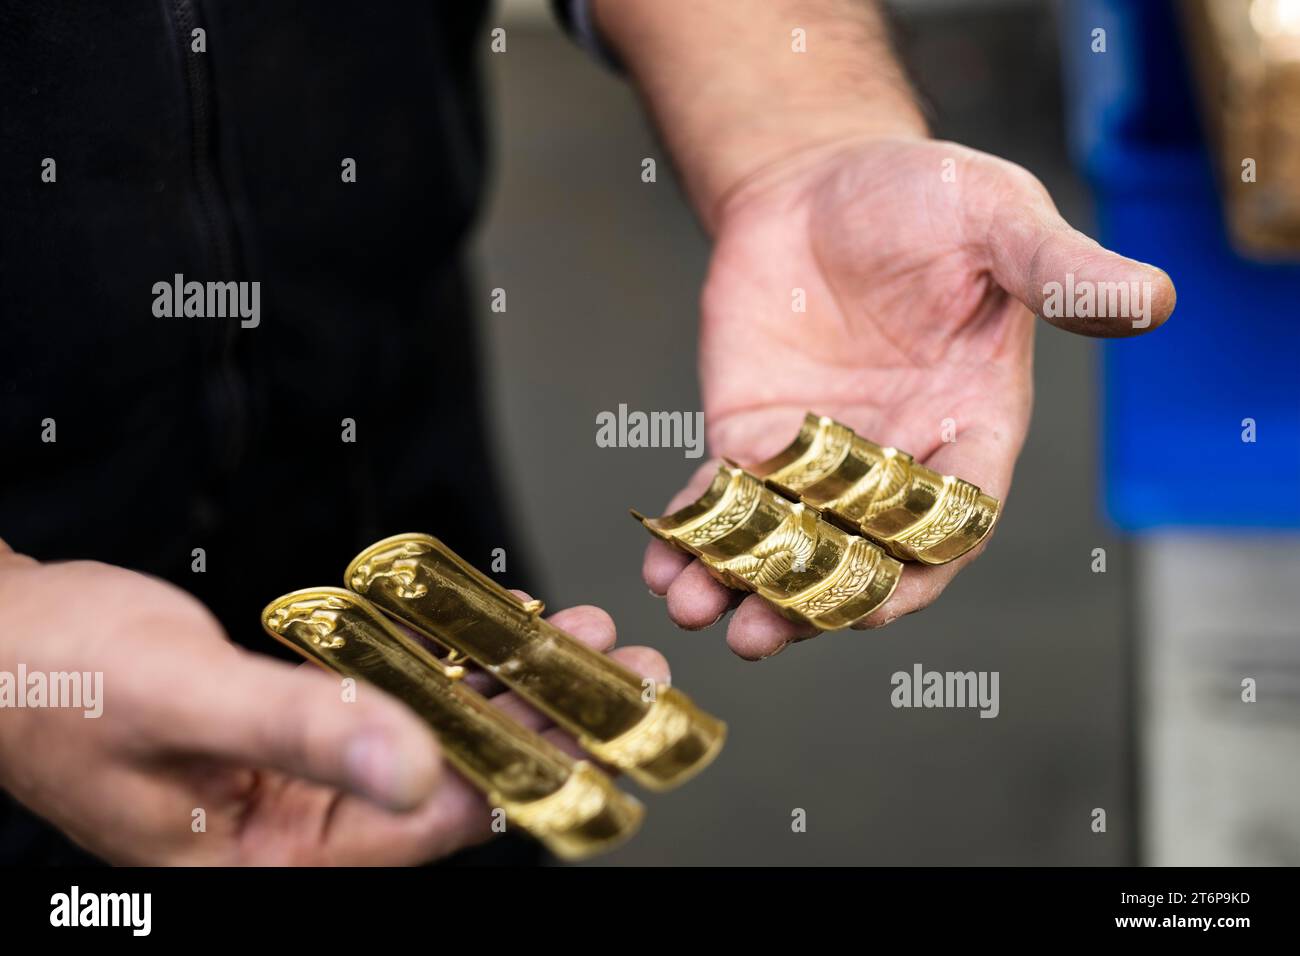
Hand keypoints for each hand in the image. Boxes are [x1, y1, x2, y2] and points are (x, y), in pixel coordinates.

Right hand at [0, 545, 664, 863]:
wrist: (2, 637)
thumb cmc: (59, 678)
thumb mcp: (180, 697)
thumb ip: (297, 729)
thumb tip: (419, 765)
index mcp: (268, 856)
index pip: (426, 827)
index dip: (520, 773)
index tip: (597, 727)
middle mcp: (295, 828)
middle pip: (448, 781)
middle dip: (539, 724)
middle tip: (623, 674)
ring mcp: (300, 778)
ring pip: (429, 735)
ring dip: (504, 685)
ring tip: (580, 638)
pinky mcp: (299, 731)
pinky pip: (390, 701)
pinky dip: (443, 663)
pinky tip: (495, 629)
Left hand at [644, 136, 1174, 658]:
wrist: (819, 180)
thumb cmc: (923, 195)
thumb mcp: (996, 221)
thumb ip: (1058, 272)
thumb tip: (1151, 300)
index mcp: (970, 427)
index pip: (954, 519)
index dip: (918, 566)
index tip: (874, 602)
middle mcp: (894, 459)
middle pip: (860, 553)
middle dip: (811, 598)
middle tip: (761, 632)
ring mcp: (816, 458)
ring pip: (785, 541)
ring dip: (740, 583)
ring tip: (698, 609)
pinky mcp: (750, 437)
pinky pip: (723, 500)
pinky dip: (694, 534)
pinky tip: (663, 564)